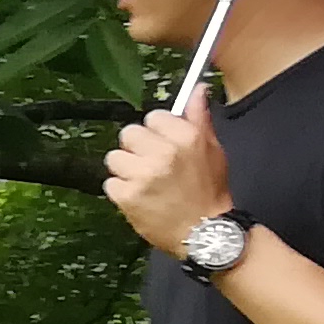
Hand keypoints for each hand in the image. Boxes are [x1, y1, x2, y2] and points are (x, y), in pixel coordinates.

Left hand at [105, 94, 233, 258]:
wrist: (205, 233)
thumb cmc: (209, 193)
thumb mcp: (213, 150)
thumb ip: (199, 118)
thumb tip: (197, 90)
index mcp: (185, 137)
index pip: (152, 117)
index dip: (156, 132)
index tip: (162, 144)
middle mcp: (162, 153)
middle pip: (129, 134)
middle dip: (138, 148)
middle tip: (152, 165)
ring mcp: (142, 175)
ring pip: (115, 157)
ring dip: (126, 169)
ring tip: (144, 183)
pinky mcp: (127, 196)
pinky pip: (110, 183)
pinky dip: (121, 191)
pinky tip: (139, 198)